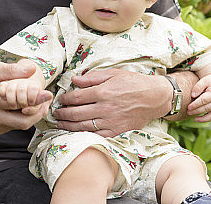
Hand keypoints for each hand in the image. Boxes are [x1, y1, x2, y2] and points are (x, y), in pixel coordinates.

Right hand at [0, 59, 51, 133]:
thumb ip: (12, 70)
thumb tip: (32, 69)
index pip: (16, 103)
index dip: (35, 100)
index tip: (47, 94)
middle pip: (22, 122)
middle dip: (38, 113)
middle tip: (46, 101)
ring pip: (20, 126)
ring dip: (33, 115)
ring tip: (39, 102)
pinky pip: (15, 126)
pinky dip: (23, 117)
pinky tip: (27, 107)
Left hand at [52, 68, 169, 137]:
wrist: (155, 97)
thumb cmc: (134, 83)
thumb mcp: (114, 74)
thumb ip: (92, 77)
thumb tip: (75, 80)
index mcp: (103, 92)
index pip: (76, 97)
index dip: (64, 99)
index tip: (60, 100)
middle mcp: (105, 108)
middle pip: (76, 113)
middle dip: (62, 114)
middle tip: (56, 114)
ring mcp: (110, 122)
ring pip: (83, 126)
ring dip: (68, 126)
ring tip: (60, 124)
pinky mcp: (117, 131)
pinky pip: (96, 135)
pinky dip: (84, 134)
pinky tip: (77, 132)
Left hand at [186, 74, 210, 121]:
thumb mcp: (205, 80)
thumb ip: (198, 87)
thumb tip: (192, 95)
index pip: (203, 100)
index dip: (195, 104)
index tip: (188, 107)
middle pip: (206, 108)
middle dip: (196, 111)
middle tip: (188, 111)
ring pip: (210, 115)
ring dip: (201, 118)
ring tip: (193, 118)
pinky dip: (205, 119)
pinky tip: (197, 119)